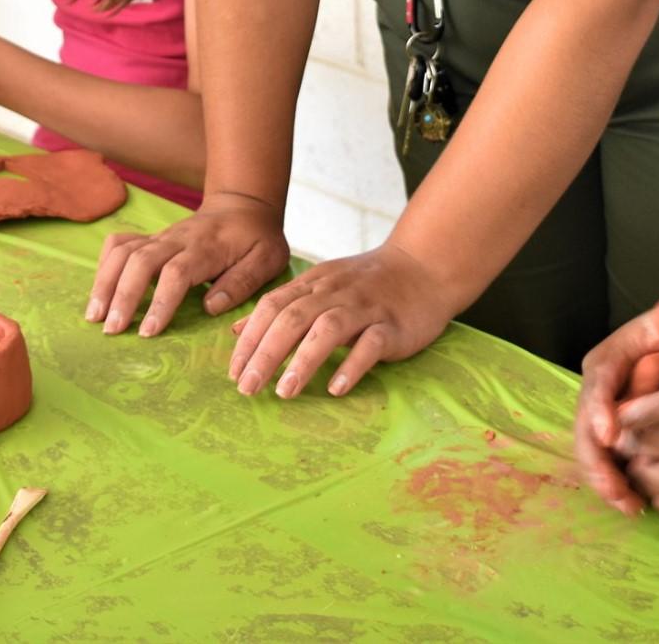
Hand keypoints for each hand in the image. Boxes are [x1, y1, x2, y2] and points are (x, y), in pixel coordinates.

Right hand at [86, 193, 287, 338]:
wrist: (243, 205)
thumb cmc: (257, 238)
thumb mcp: (267, 258)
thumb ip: (243, 282)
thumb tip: (210, 307)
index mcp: (207, 248)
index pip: (177, 272)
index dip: (160, 302)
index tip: (149, 332)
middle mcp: (177, 239)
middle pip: (141, 261)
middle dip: (122, 295)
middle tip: (111, 330)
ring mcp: (160, 237)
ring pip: (123, 252)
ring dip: (104, 282)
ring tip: (94, 316)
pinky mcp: (150, 238)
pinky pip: (119, 244)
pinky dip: (104, 265)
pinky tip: (99, 290)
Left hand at [225, 242, 459, 398]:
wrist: (424, 267)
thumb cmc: (367, 284)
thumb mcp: (319, 287)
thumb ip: (280, 308)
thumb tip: (236, 331)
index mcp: (314, 284)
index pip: (273, 307)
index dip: (250, 338)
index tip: (234, 371)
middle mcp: (335, 293)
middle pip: (292, 319)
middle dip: (266, 354)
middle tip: (247, 389)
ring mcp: (365, 308)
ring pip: (328, 329)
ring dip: (302, 361)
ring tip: (284, 392)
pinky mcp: (392, 325)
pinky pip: (371, 344)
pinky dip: (352, 366)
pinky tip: (336, 388)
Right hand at [575, 298, 658, 515]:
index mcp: (612, 355)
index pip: (598, 378)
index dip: (599, 407)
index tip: (608, 433)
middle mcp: (598, 387)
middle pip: (586, 421)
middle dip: (596, 457)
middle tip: (614, 487)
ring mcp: (601, 414)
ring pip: (592, 449)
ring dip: (605, 478)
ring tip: (628, 504)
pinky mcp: (611, 438)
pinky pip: (606, 463)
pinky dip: (616, 485)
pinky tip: (636, 505)